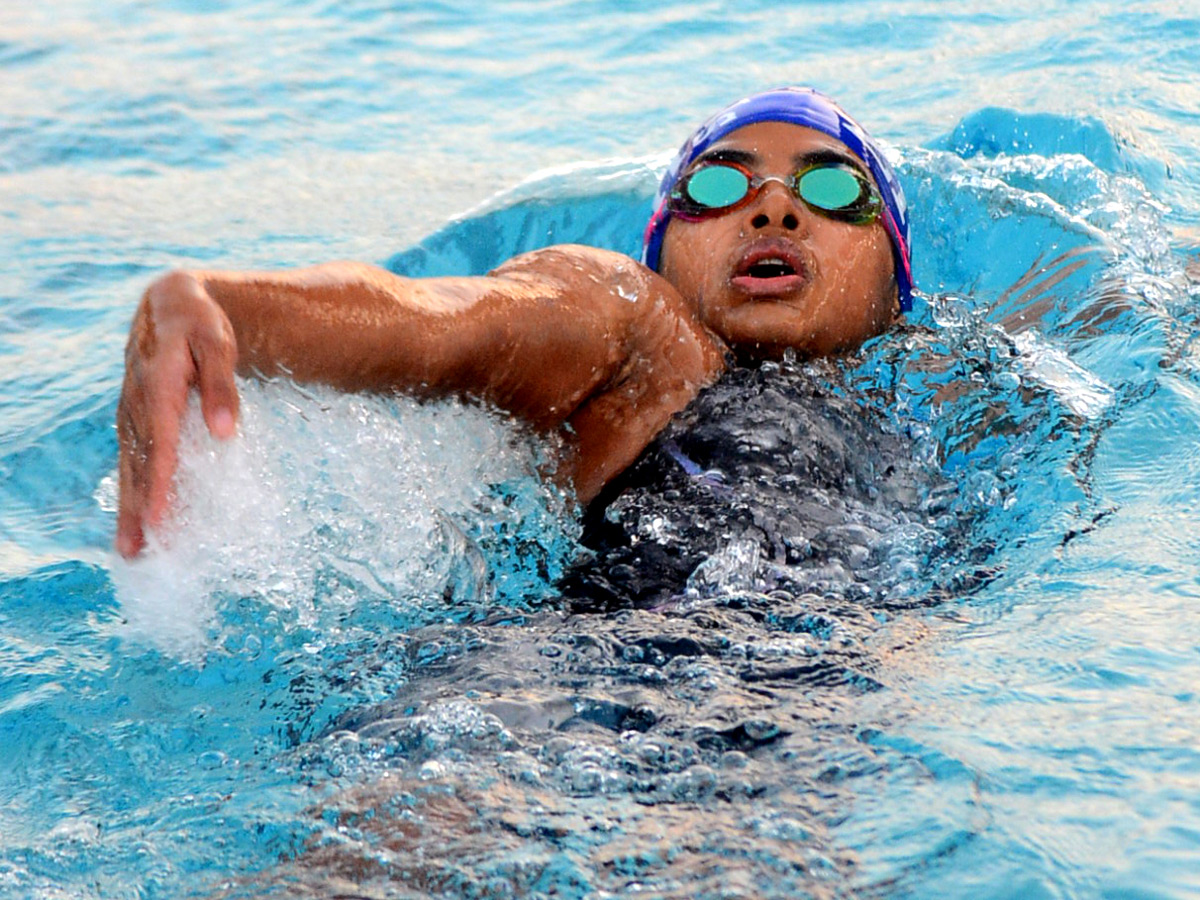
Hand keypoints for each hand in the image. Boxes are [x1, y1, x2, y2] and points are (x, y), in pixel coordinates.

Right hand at [115, 271, 239, 556]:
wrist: (171, 304)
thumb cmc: (201, 325)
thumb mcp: (218, 345)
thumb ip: (221, 386)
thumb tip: (223, 432)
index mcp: (159, 387)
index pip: (161, 444)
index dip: (161, 483)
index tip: (162, 518)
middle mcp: (138, 403)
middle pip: (140, 464)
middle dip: (139, 509)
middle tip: (139, 550)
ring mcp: (131, 412)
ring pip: (130, 466)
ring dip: (129, 508)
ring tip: (130, 548)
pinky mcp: (133, 417)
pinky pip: (131, 459)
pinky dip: (132, 490)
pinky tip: (134, 518)